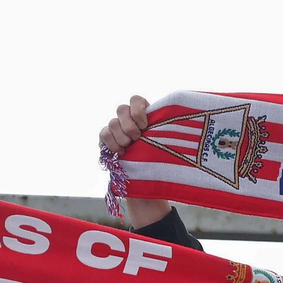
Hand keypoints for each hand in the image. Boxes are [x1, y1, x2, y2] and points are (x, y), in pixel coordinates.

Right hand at [100, 94, 170, 227]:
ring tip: (130, 148)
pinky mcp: (106, 141)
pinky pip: (104, 134)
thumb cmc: (161, 161)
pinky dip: (112, 143)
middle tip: (138, 138)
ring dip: (122, 136)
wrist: (147, 183)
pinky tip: (121, 153)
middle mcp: (128, 120)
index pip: (135, 100)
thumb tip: (179, 120)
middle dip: (129, 125)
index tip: (145, 125)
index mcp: (143, 116)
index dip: (138, 110)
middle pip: (121, 109)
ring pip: (112, 122)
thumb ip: (163, 128)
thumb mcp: (166, 143)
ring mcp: (116, 130)